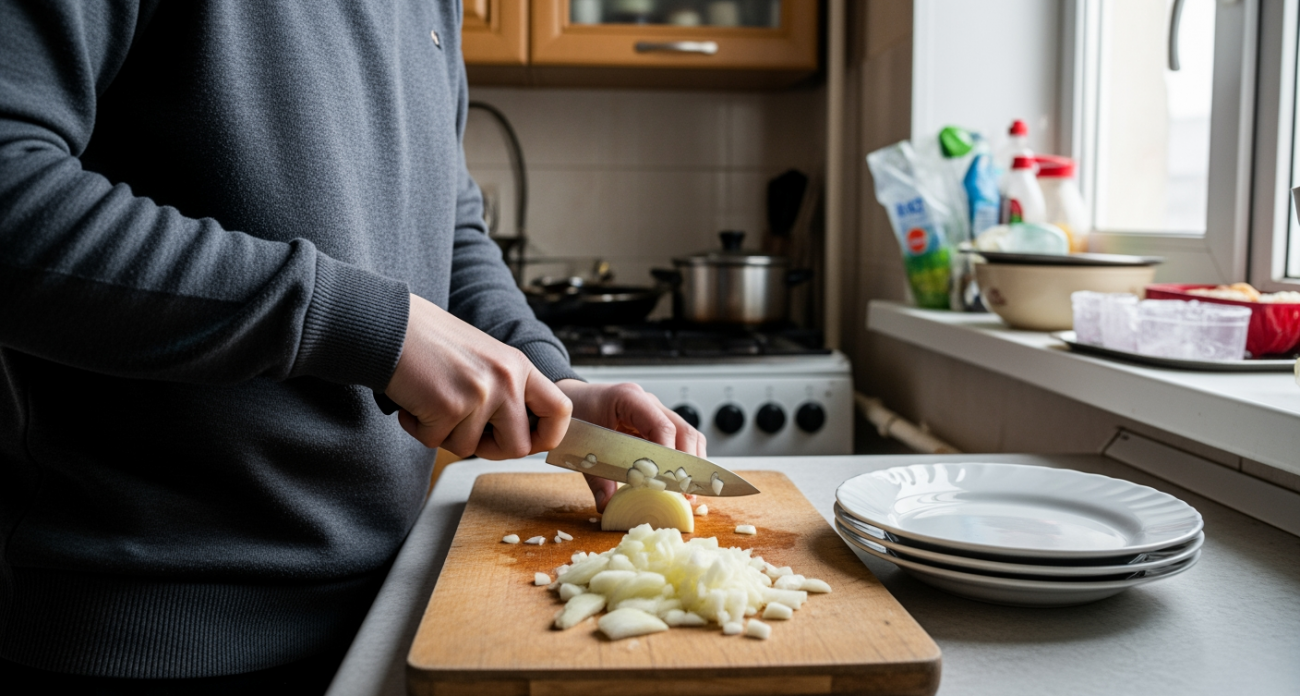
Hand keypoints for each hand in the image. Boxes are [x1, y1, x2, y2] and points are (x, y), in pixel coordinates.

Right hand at [384, 294, 571, 458]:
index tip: (528, 441)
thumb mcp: (485, 359)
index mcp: (519, 366)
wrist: (390, 325)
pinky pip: (436, 442)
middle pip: (519, 447)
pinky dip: (419, 429)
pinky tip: (414, 403)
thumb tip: (521, 437)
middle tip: (464, 431)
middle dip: (490, 450)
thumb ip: (506, 391)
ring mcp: (480, 393)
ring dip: (445, 434)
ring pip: (469, 449)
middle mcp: (506, 379)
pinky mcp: (449, 406)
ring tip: (431, 403)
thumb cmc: (432, 343)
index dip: (547, 436)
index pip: (560, 410)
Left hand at [556, 379, 705, 511]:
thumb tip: (608, 505)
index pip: (662, 426)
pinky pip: (679, 440)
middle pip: (683, 430)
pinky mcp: (656, 425)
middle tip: (683, 492)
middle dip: (687, 463)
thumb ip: (596, 477)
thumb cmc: (576, 415)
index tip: (668, 481)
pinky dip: (684, 461)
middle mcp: (648, 403)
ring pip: (687, 435)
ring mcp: (655, 412)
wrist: (570, 401)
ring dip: (690, 463)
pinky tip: (679, 481)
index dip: (669, 455)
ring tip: (686, 491)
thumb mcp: (582, 445)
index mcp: (629, 398)